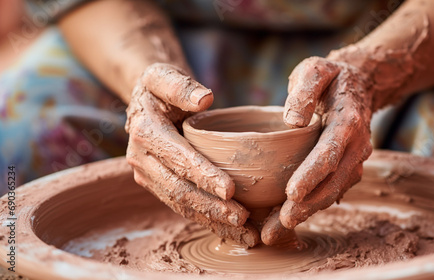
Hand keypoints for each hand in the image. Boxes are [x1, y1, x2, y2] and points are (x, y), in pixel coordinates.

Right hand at [125, 63, 259, 246]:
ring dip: (213, 220)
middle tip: (242, 217)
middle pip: (179, 189)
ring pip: (182, 204)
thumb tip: (204, 99)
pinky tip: (233, 231)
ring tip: (245, 232)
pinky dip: (208, 221)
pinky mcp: (159, 186)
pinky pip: (183, 207)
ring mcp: (149, 176)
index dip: (203, 175)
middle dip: (211, 206)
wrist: (145, 103)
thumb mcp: (163, 75)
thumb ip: (179, 85)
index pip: (177, 158)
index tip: (229, 188)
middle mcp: (142, 159)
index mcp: (145, 132)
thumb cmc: (160, 87)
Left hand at [262, 56, 372, 244]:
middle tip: (281, 223)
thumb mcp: (316, 70)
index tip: (292, 192)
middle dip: (308, 205)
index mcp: (348, 121)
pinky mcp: (345, 169)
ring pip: (333, 192)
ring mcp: (353, 160)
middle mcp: (356, 146)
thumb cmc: (330, 77)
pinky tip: (284, 221)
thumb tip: (292, 120)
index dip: (312, 173)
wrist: (357, 85)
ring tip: (276, 231)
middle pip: (333, 181)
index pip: (330, 151)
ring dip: (307, 213)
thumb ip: (305, 89)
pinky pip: (330, 191)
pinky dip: (310, 207)